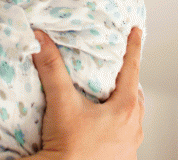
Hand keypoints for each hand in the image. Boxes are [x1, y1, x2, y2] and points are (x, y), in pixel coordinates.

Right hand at [30, 27, 144, 159]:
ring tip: (113, 97)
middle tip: (121, 67)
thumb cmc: (69, 147)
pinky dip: (120, 126)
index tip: (136, 31)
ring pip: (133, 118)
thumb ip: (52, 68)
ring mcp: (130, 147)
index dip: (133, 47)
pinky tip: (106, 127)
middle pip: (136, 96)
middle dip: (129, 80)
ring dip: (125, 105)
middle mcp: (133, 129)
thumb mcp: (61, 102)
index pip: (132, 69)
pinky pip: (126, 137)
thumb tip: (41, 39)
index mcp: (125, 109)